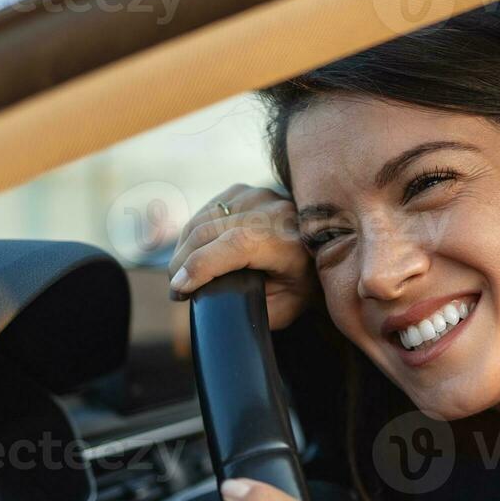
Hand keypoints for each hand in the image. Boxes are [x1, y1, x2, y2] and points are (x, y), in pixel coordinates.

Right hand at [167, 183, 315, 329]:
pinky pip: (205, 211)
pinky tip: (191, 253)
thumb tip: (207, 301)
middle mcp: (273, 210)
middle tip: (176, 292)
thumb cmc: (303, 283)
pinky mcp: (243, 191)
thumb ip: (252, 310)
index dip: (201, 266)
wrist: (323, 246)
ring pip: (201, 219)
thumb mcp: (285, 307)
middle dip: (181, 263)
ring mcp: (257, 195)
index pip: (236, 245)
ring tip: (180, 276)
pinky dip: (191, 233)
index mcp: (288, 241)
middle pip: (209, 230)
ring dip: (182, 249)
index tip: (179, 289)